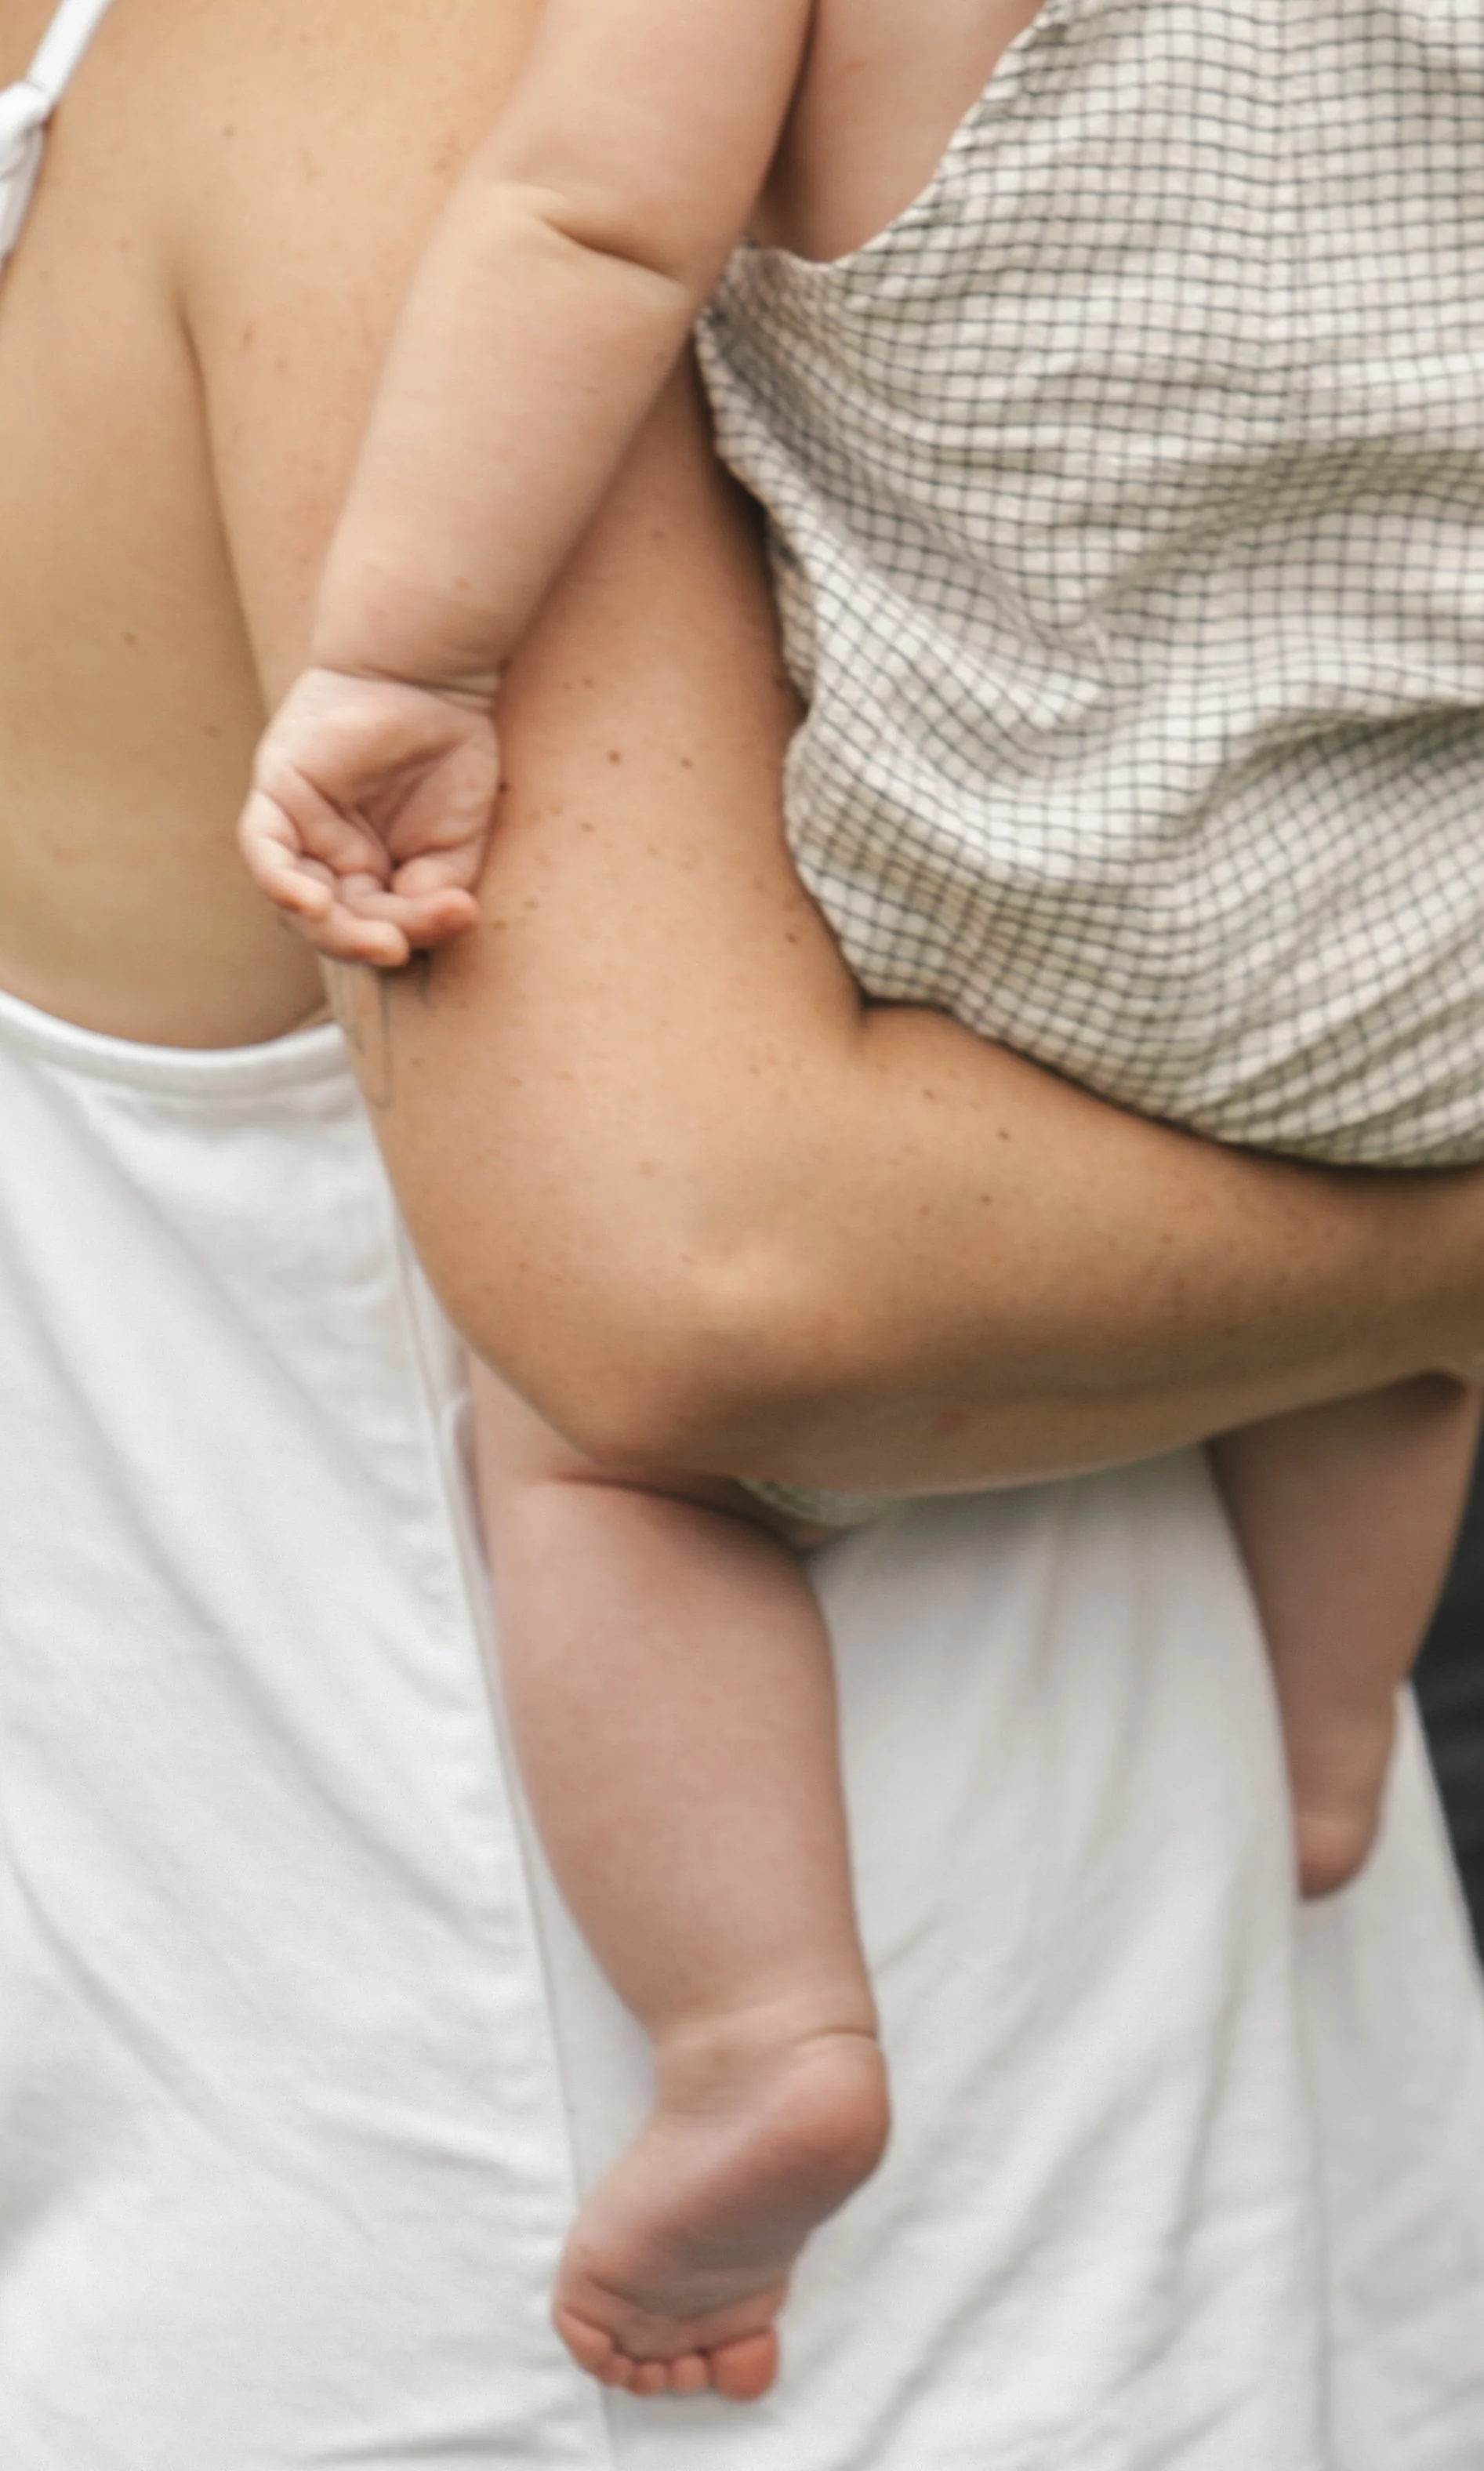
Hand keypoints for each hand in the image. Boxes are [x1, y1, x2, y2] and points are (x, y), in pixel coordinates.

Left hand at [239, 666, 498, 965]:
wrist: (431, 677)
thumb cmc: (449, 754)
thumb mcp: (454, 845)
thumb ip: (432, 896)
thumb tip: (412, 931)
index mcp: (368, 874)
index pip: (373, 925)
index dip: (408, 933)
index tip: (457, 918)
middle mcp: (327, 857)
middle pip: (330, 922)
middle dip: (364, 942)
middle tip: (397, 947)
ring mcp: (298, 828)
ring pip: (295, 899)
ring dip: (331, 928)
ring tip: (376, 939)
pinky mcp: (277, 794)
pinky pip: (263, 851)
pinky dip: (280, 883)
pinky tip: (309, 903)